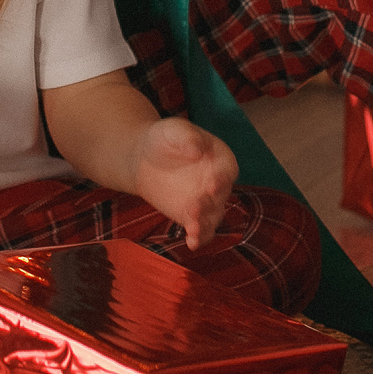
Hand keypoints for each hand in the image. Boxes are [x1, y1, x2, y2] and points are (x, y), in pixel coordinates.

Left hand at [130, 117, 238, 249]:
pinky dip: (199, 238)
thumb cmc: (164, 139)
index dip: (222, 178)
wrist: (145, 159)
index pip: (228, 170)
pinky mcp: (193, 217)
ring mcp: (207, 202)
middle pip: (221, 196)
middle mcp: (219, 183)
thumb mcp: (174, 130)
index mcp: (220, 159)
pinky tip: (191, 243)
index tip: (212, 184)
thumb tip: (197, 150)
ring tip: (192, 228)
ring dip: (206, 224)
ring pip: (213, 217)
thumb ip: (187, 138)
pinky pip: (201, 230)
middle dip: (210, 203)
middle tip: (195, 206)